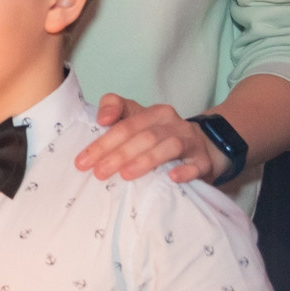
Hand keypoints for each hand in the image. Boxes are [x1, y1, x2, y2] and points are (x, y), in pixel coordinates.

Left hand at [74, 95, 224, 184]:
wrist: (206, 146)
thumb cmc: (162, 136)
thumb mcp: (139, 121)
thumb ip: (117, 113)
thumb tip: (101, 119)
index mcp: (153, 113)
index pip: (125, 124)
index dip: (102, 141)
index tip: (83, 159)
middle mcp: (171, 123)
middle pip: (143, 135)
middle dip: (118, 154)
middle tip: (98, 172)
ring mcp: (189, 141)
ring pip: (168, 146)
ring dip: (146, 160)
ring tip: (126, 175)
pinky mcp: (203, 160)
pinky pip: (196, 164)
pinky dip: (185, 170)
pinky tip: (172, 177)